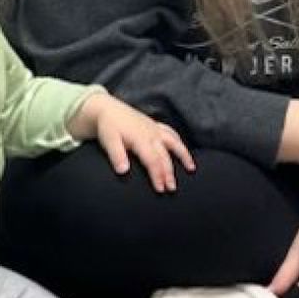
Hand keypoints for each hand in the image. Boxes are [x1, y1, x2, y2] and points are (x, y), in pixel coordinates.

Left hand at [74, 91, 193, 192]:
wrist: (107, 108)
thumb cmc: (108, 126)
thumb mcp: (109, 141)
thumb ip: (116, 155)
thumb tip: (123, 171)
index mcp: (141, 139)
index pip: (153, 161)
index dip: (157, 176)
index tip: (160, 189)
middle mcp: (152, 134)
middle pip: (165, 156)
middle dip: (169, 173)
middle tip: (172, 188)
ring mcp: (155, 129)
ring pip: (174, 143)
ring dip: (183, 156)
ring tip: (191, 168)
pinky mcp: (154, 125)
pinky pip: (171, 133)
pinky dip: (178, 141)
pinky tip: (182, 148)